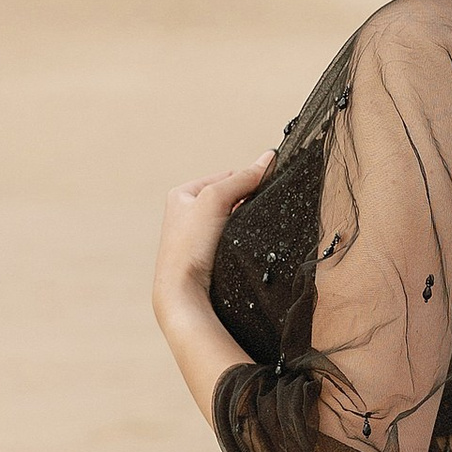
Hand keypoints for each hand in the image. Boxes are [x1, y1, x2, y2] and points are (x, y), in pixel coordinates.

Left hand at [153, 154, 274, 328]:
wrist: (184, 293)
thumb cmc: (189, 247)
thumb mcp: (215, 199)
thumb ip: (243, 178)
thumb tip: (269, 158)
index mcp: (182, 194)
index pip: (227, 176)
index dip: (248, 180)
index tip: (266, 186)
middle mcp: (187, 214)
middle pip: (232, 198)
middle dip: (247, 203)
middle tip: (258, 211)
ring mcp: (198, 236)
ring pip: (235, 220)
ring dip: (247, 223)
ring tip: (250, 230)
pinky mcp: (209, 256)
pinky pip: (234, 240)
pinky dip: (244, 239)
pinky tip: (247, 245)